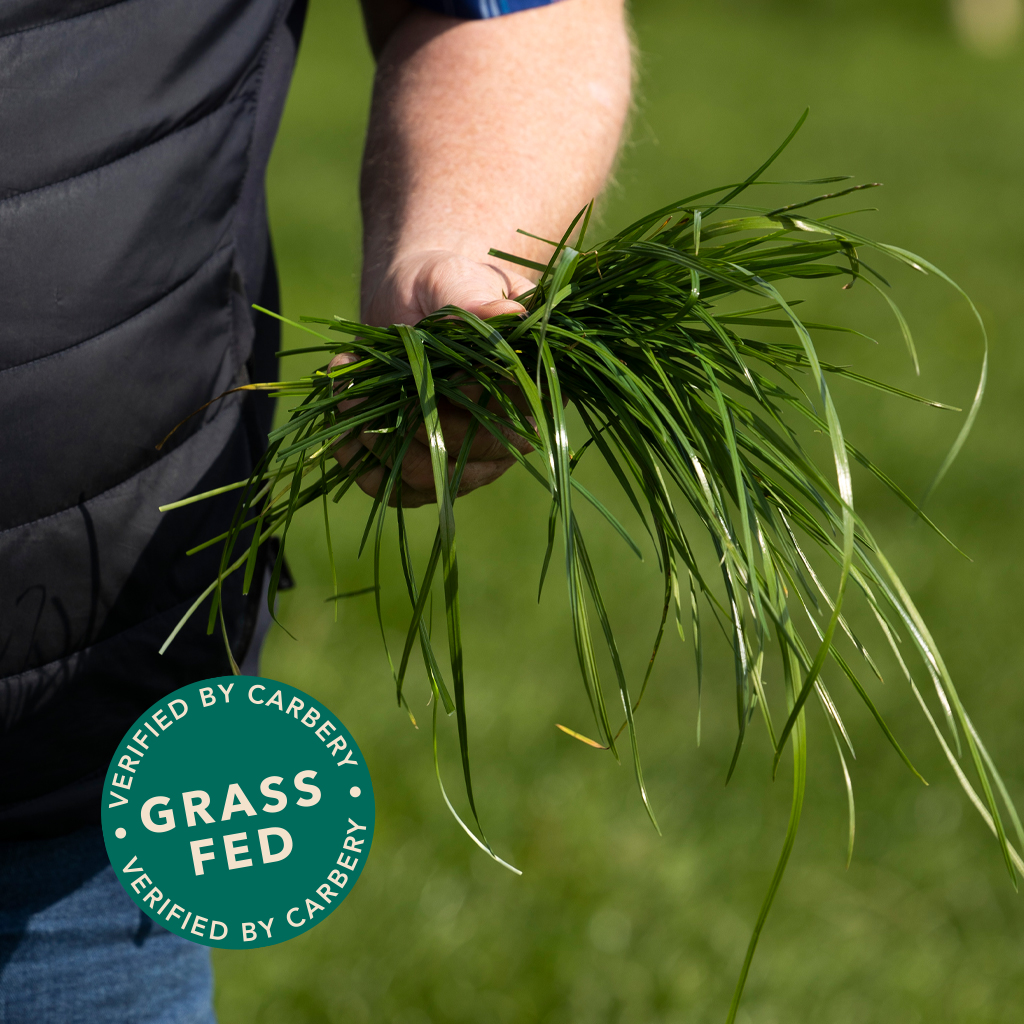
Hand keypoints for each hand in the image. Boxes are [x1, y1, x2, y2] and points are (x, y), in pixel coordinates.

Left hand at [332, 250, 536, 507]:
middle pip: (458, 454)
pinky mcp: (428, 476)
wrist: (412, 302)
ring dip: (373, 440)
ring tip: (345, 395)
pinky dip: (360, 463)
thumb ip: (477, 301)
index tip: (408, 368)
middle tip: (353, 385)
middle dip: (399, 422)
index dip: (453, 399)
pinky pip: (395, 491)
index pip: (500, 412)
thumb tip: (508, 316)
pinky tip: (343, 429)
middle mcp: (507, 435)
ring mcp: (468, 462)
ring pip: (422, 478)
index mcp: (527, 389)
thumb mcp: (456, 280)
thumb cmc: (442, 285)